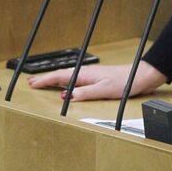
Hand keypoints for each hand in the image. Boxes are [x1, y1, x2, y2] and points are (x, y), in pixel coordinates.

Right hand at [27, 61, 166, 101]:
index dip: (44, 81)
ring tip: (42, 82)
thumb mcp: (104, 90)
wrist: (140, 76)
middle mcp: (86, 73)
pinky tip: (65, 84)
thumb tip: (66, 97)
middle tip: (30, 82)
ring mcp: (91, 76)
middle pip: (61, 75)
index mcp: (85, 75)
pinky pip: (75, 79)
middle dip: (45, 79)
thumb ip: (85, 93)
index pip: (60, 77)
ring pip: (67, 77)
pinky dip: (65, 81)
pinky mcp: (96, 79)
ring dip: (53, 80)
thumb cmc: (126, 82)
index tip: (32, 84)